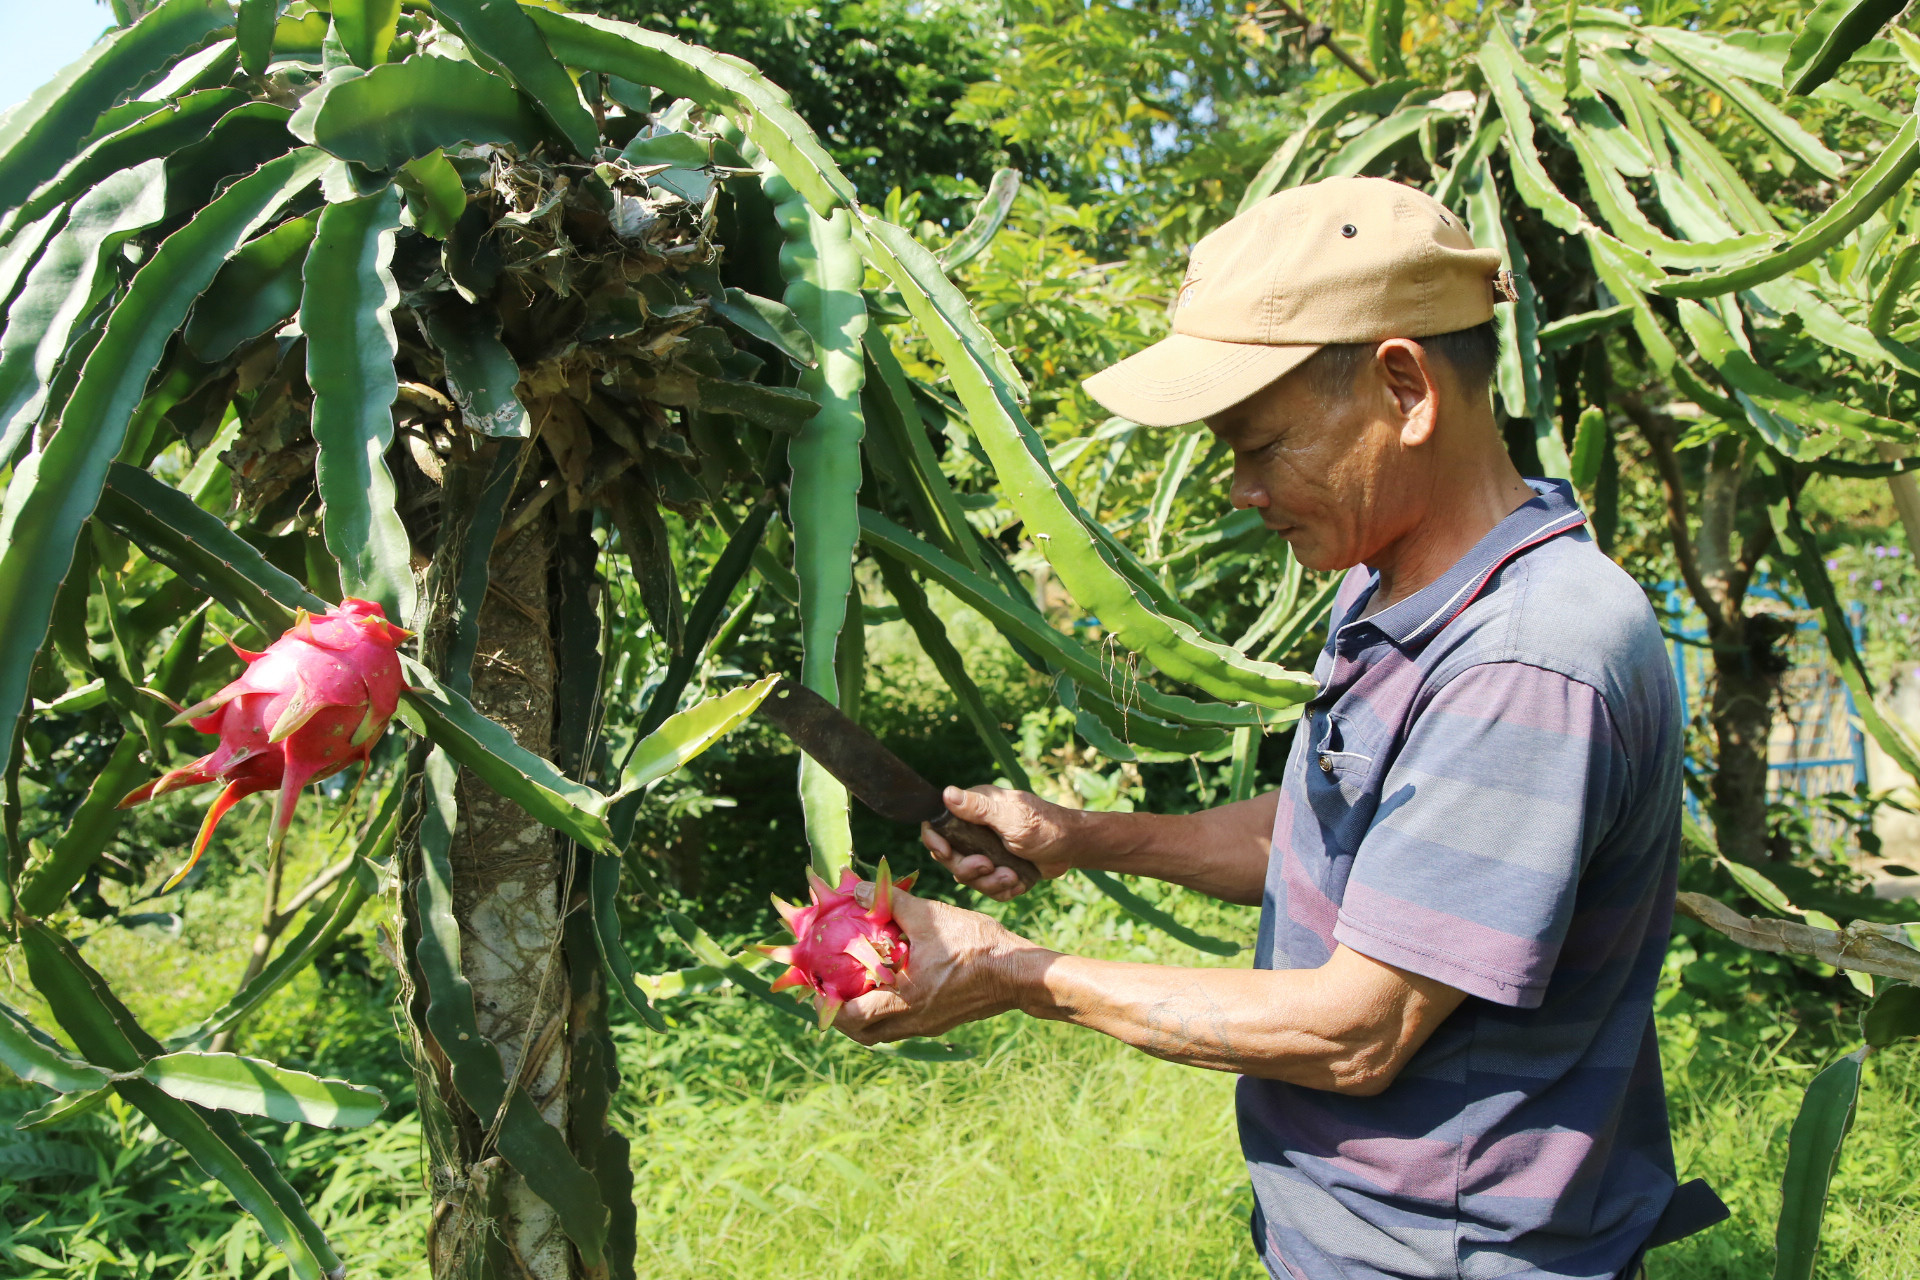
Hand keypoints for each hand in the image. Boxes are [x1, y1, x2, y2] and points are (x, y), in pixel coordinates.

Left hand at [833, 883, 1052, 1043]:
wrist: (1019, 973)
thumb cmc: (976, 945)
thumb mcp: (931, 916)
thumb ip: (893, 902)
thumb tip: (860, 889)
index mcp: (903, 1000)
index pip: (850, 1018)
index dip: (827, 1005)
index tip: (817, 986)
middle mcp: (911, 1021)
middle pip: (863, 1032)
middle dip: (842, 1014)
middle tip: (834, 988)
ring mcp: (927, 1025)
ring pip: (884, 1031)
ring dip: (866, 1013)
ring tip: (860, 984)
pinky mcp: (941, 1021)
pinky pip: (903, 1024)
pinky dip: (888, 1010)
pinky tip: (893, 981)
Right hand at [921, 785, 1079, 900]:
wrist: (1072, 848)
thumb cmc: (1045, 826)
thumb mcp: (1011, 817)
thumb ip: (979, 808)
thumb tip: (946, 793)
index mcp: (974, 810)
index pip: (938, 825)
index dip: (935, 841)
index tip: (945, 852)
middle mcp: (975, 830)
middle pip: (950, 857)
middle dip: (968, 868)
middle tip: (988, 866)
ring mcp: (985, 851)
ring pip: (969, 877)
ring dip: (989, 882)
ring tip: (1012, 876)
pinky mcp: (997, 869)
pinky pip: (987, 888)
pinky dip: (1002, 889)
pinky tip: (1017, 882)